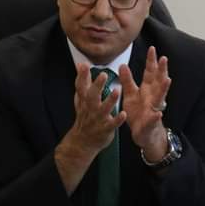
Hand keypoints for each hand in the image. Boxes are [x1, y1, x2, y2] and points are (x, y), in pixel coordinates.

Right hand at [54, 64, 126, 194]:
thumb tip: (80, 64)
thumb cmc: (85, 116)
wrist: (83, 141)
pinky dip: (118, 120)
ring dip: (110, 101)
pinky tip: (124, 114)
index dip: (82, 76)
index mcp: (85, 100)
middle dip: (97, 86)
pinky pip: (112, 124)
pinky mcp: (106, 129)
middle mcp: (90, 108)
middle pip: (92, 96)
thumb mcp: (81, 99)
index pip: (81, 87)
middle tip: (103, 75)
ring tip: (117, 91)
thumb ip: (82, 81)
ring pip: (104, 109)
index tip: (84, 65)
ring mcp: (98, 119)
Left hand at [119, 46, 171, 160]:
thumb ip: (127, 81)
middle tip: (163, 58)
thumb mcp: (130, 94)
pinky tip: (158, 114)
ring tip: (167, 80)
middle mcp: (153, 96)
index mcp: (147, 89)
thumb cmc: (138, 112)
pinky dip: (155, 117)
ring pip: (160, 97)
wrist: (143, 133)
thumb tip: (122, 64)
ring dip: (164, 88)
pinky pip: (153, 119)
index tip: (152, 48)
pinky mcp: (151, 122)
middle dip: (161, 70)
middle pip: (158, 81)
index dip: (151, 61)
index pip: (150, 72)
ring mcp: (154, 108)